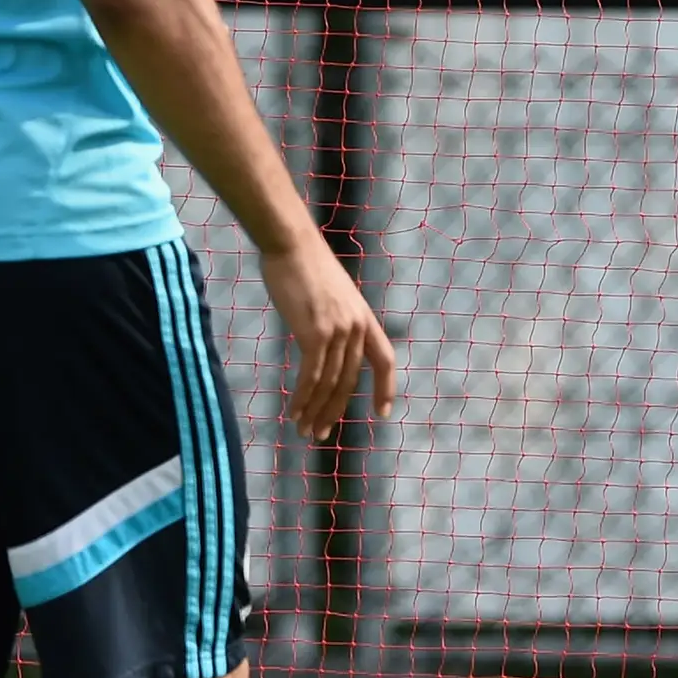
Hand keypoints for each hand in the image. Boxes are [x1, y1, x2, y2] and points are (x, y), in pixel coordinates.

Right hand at [259, 236, 397, 441]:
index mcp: (365, 317)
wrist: (291, 243)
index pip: (385, 360)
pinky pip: (312, 376)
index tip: (383, 412)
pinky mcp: (315, 333)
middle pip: (349, 382)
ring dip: (316, 411)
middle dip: (334, 412)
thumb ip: (333, 319)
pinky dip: (303, 398)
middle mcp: (356, 327)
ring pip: (330, 384)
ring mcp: (338, 331)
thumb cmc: (303, 264)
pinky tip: (295, 412)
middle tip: (320, 434)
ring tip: (304, 430)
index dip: (386, 388)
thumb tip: (321, 341)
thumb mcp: (329, 294)